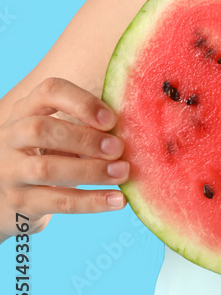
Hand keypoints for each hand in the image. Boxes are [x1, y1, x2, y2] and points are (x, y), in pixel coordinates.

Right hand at [0, 77, 127, 234]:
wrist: (8, 198)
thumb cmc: (47, 155)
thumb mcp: (59, 134)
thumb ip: (86, 126)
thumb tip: (134, 129)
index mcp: (26, 110)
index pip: (49, 91)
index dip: (82, 102)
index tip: (111, 119)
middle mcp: (11, 136)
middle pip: (41, 129)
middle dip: (85, 138)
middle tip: (118, 148)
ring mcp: (9, 171)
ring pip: (47, 169)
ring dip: (91, 171)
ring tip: (122, 173)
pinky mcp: (19, 202)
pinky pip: (57, 201)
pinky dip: (91, 201)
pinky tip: (117, 200)